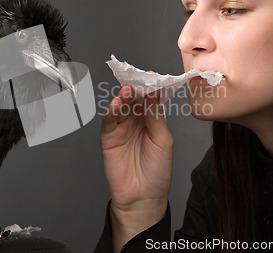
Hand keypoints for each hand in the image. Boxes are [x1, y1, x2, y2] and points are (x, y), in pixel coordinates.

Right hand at [101, 86, 173, 250]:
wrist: (142, 197)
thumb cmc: (157, 171)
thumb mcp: (163, 141)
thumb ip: (156, 117)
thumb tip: (153, 94)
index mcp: (153, 120)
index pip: (151, 98)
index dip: (151, 87)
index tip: (153, 76)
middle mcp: (137, 121)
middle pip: (135, 98)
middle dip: (136, 88)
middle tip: (138, 79)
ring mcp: (122, 127)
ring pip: (121, 106)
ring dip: (124, 96)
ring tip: (128, 90)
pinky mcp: (109, 136)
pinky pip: (109, 120)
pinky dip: (111, 110)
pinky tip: (116, 104)